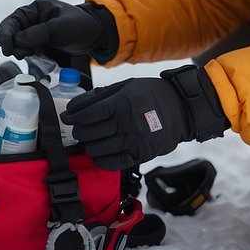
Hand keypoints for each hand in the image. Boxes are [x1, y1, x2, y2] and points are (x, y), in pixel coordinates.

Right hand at [0, 0, 113, 59]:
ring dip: (20, 51)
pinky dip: (28, 56)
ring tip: (28, 55)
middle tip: (19, 54)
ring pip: (19, 44)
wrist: (96, 35)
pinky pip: (29, 52)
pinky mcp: (41, 46)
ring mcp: (36, 34)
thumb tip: (17, 41)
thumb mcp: (60, 27)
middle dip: (12, 44)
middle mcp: (33, 21)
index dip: (6, 33)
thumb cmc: (80, 25)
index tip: (6, 47)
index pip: (13, 21)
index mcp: (35, 9)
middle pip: (12, 33)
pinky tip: (33, 59)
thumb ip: (38, 34)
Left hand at [63, 65, 227, 170]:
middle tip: (80, 129)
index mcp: (122, 103)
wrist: (181, 108)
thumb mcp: (125, 86)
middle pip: (90, 133)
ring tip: (92, 140)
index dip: (73, 117)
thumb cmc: (150, 94)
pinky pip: (113, 163)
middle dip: (79, 131)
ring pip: (98, 149)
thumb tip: (72, 108)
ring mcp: (134, 140)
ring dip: (89, 146)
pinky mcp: (141, 154)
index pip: (88, 115)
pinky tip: (99, 155)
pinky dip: (101, 161)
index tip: (67, 117)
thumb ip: (97, 96)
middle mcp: (127, 123)